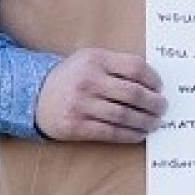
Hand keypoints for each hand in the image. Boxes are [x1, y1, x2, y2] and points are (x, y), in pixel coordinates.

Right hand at [33, 48, 165, 141]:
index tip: (160, 87)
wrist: (32, 96)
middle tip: (162, 107)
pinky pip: (110, 132)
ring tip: (155, 123)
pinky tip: (139, 134)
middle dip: (154, 103)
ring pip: (124, 115)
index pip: (135, 67)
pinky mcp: (75, 126)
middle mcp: (88, 81)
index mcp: (95, 59)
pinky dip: (129, 135)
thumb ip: (117, 65)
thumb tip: (153, 83)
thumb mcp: (90, 60)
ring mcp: (81, 105)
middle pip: (133, 93)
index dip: (153, 79)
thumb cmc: (72, 77)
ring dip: (145, 121)